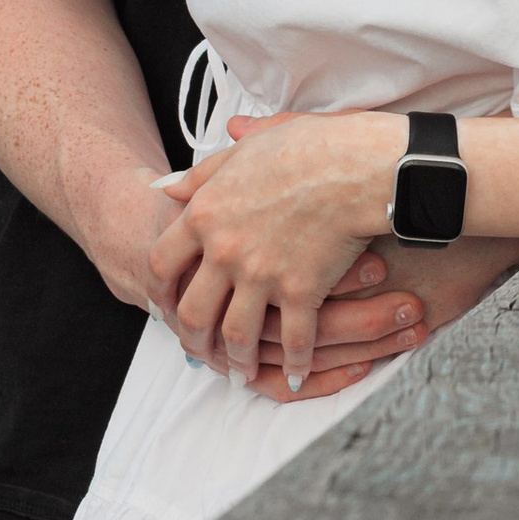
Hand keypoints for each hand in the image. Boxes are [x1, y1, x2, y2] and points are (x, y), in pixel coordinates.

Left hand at [92, 153, 434, 381]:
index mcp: (206, 213)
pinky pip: (294, 339)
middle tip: (199, 350)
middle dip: (192, 337)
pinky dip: (295, 362)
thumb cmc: (308, 146)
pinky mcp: (300, 291)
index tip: (165, 302)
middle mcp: (225, 250)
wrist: (359, 164)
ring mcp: (262, 274)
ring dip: (237, 360)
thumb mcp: (245, 150)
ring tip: (241, 372)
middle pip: (192, 310)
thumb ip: (203, 173)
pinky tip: (296, 373)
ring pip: (236, 334)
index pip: (160, 263)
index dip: (160, 288)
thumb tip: (167, 185)